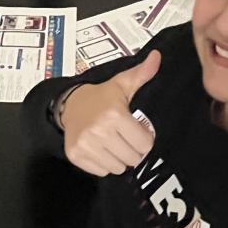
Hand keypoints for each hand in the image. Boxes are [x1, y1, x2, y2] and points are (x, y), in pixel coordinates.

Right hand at [60, 50, 161, 176]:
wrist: (70, 104)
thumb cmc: (102, 97)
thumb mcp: (122, 84)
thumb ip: (142, 74)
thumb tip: (157, 56)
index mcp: (115, 115)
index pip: (145, 144)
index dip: (144, 138)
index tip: (136, 130)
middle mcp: (99, 131)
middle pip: (133, 158)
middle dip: (132, 150)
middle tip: (124, 137)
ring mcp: (86, 145)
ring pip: (118, 168)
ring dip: (119, 158)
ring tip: (113, 143)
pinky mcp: (76, 155)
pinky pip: (102, 171)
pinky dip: (104, 163)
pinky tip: (101, 148)